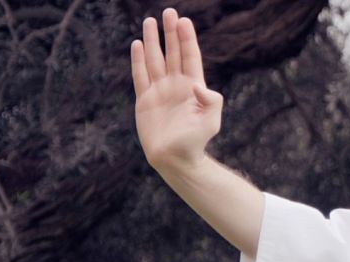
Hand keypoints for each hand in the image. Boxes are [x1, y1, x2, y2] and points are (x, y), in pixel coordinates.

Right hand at [131, 8, 222, 170]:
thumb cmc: (195, 142)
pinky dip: (138, 60)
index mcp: (193, 88)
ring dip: (153, 41)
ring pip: (155, 60)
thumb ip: (210, 101)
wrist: (175, 159)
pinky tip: (138, 44)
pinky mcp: (145, 100)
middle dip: (171, 33)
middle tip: (169, 12)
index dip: (187, 39)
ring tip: (150, 21)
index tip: (184, 21)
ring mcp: (160, 91)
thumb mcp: (211, 121)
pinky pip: (140, 75)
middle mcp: (176, 86)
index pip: (190, 57)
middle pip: (173, 53)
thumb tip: (197, 85)